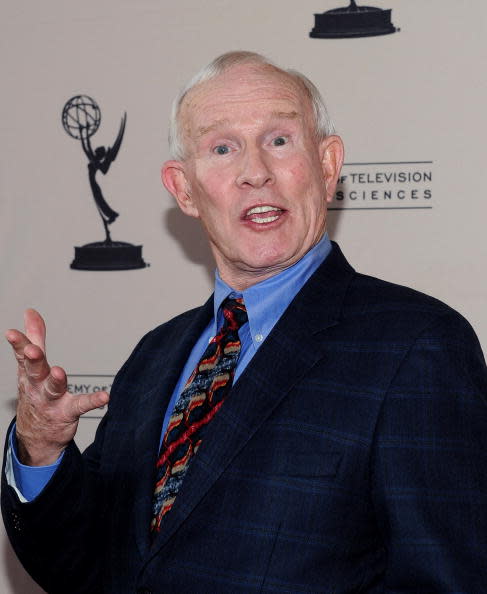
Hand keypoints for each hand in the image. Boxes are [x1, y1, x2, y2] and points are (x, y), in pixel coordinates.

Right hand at [5, 309, 108, 465]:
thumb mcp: (31, 366)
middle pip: (34, 371)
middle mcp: (38, 386)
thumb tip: (30, 312)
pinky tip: (104, 396)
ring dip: (56, 380)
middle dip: (33, 360)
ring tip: (59, 372)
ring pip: (53, 388)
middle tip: (32, 350)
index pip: (22, 355)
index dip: (18, 343)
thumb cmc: (35, 393)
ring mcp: (52, 400)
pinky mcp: (68, 411)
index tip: (12, 333)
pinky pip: (81, 405)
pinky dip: (93, 400)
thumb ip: (35, 337)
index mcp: (29, 372)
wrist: (37, 435)